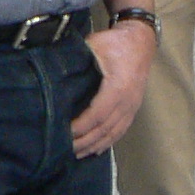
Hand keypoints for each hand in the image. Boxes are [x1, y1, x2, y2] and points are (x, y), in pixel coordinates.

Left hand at [71, 19, 154, 158]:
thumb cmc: (116, 42)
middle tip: (65, 149)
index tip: (64, 133)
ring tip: (77, 154)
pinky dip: (108, 142)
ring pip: (113, 133)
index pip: (97, 114)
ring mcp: (132, 106)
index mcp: (118, 87)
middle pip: (105, 129)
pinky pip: (121, 130)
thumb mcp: (94, 46)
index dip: (81, 127)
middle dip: (84, 141)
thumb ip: (77, 60)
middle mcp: (127, 101)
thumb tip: (52, 72)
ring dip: (95, 145)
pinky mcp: (134, 108)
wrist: (141, 40)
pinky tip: (96, 149)